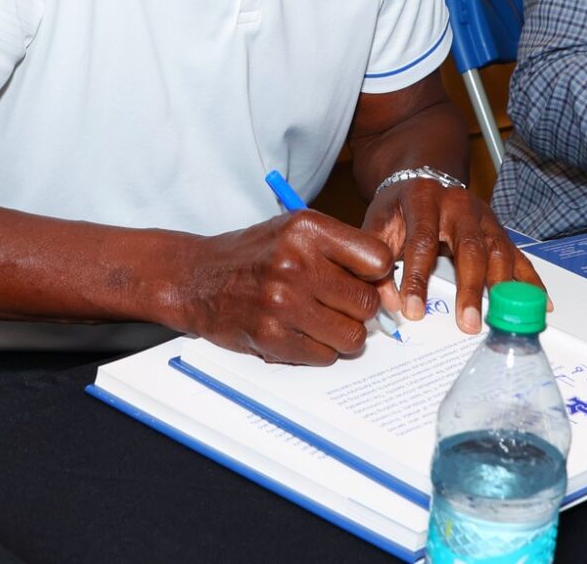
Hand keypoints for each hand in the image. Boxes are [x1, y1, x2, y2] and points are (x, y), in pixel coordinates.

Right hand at [172, 213, 394, 364]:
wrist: (197, 278)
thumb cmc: (254, 254)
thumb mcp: (296, 231)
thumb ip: (342, 250)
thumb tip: (389, 285)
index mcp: (307, 229)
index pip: (378, 259)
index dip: (377, 274)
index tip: (365, 279)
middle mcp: (296, 264)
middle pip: (367, 303)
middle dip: (359, 308)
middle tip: (338, 303)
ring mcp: (283, 303)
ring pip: (352, 336)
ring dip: (342, 333)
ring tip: (322, 320)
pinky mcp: (272, 337)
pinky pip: (325, 356)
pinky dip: (319, 350)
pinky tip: (301, 332)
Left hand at [362, 179, 544, 334]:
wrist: (420, 179)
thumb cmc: (398, 206)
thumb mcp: (377, 225)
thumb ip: (376, 262)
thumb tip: (387, 301)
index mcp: (423, 199)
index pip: (421, 242)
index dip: (416, 278)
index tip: (412, 309)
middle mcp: (458, 204)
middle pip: (469, 247)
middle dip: (469, 288)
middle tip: (468, 322)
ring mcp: (483, 216)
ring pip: (498, 250)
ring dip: (501, 288)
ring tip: (503, 318)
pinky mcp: (498, 230)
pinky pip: (518, 255)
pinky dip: (530, 281)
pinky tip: (541, 303)